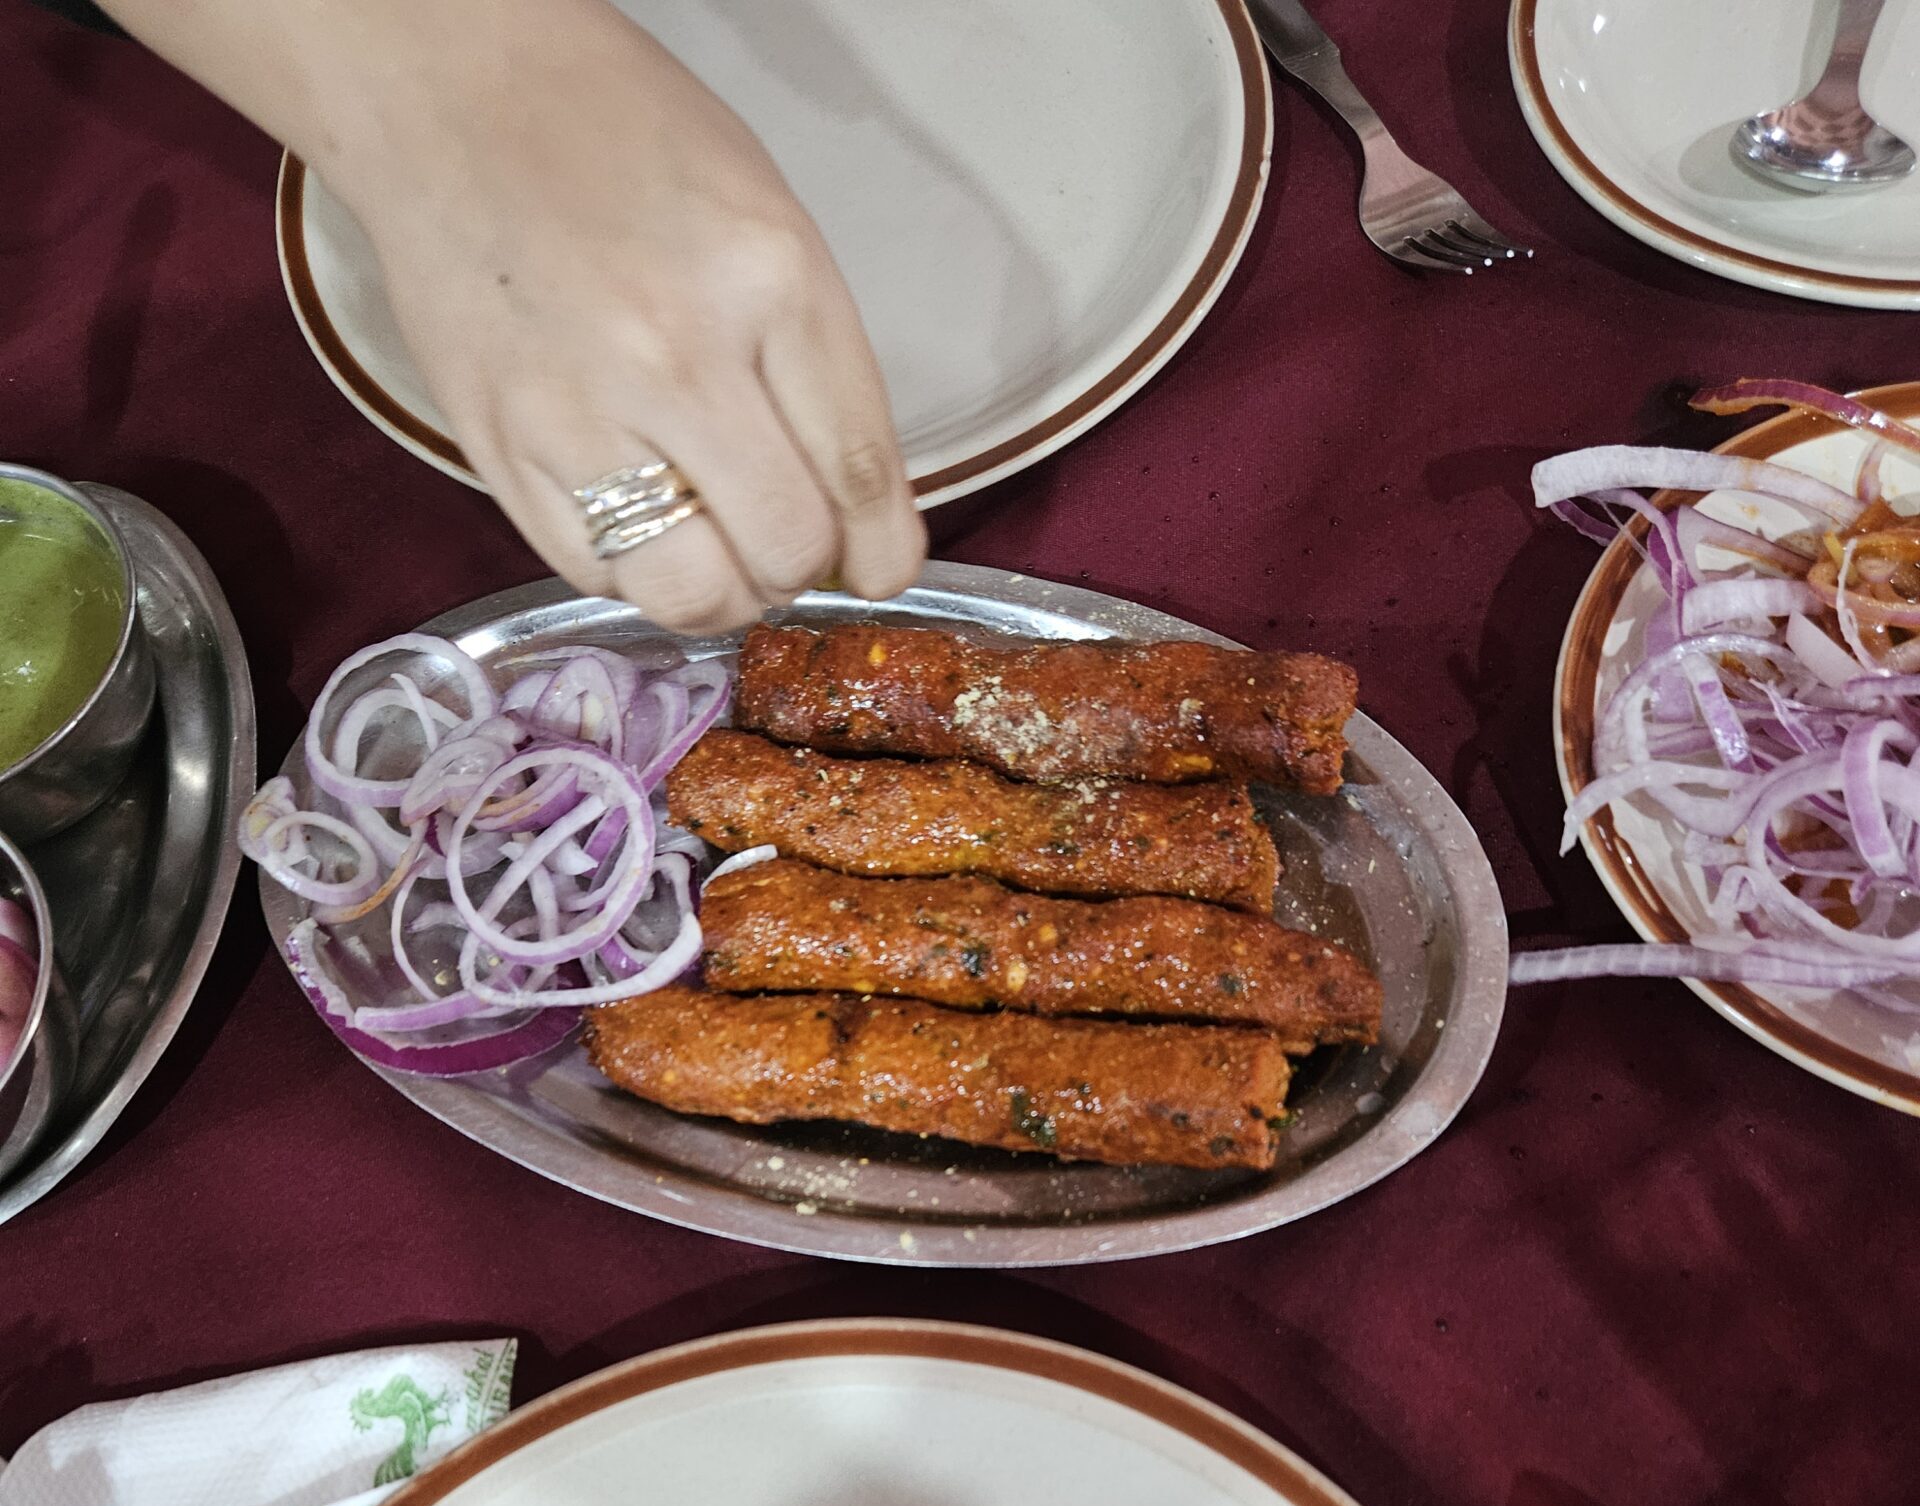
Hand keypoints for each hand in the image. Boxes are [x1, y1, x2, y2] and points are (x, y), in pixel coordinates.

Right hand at [334, 1, 926, 630]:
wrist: (452, 96)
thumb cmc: (625, 143)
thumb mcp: (768, 220)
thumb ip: (818, 362)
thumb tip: (854, 510)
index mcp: (768, 282)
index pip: (858, 472)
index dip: (883, 550)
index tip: (880, 568)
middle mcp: (676, 357)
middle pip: (784, 547)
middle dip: (802, 565)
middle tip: (785, 536)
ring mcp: (577, 413)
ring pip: (690, 591)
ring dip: (723, 592)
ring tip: (716, 547)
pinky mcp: (498, 450)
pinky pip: (596, 577)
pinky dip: (637, 574)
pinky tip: (639, 523)